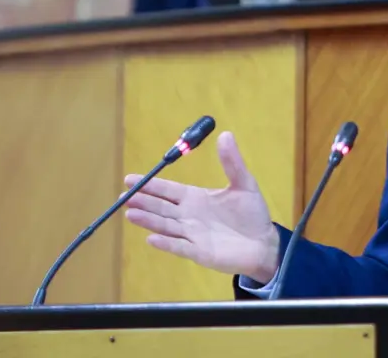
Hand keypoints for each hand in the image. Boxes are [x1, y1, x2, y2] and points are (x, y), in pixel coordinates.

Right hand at [123, 131, 280, 283]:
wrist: (263, 243)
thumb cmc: (251, 214)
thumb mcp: (243, 183)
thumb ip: (232, 162)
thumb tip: (225, 134)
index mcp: (195, 198)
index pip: (168, 190)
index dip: (150, 184)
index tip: (130, 178)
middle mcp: (189, 216)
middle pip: (161, 207)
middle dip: (143, 201)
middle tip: (124, 195)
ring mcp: (192, 235)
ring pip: (166, 226)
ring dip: (148, 220)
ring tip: (130, 213)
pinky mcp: (200, 252)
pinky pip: (180, 247)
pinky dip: (166, 243)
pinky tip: (152, 238)